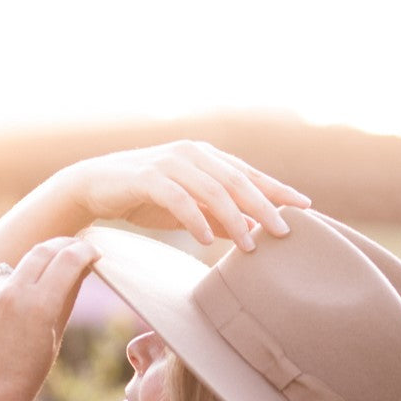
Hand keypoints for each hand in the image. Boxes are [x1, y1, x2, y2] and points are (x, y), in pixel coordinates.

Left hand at [0, 237, 100, 400]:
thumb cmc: (24, 378)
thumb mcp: (53, 338)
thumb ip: (67, 298)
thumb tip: (80, 268)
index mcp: (39, 306)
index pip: (68, 259)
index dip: (84, 251)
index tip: (91, 251)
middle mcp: (10, 292)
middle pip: (42, 250)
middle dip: (62, 246)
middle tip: (73, 249)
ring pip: (16, 271)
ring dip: (28, 279)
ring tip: (22, 320)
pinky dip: (2, 295)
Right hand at [53, 140, 310, 252]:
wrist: (94, 186)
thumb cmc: (145, 196)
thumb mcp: (189, 207)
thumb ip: (219, 214)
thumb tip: (252, 232)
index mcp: (207, 157)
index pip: (250, 174)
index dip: (278, 190)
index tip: (306, 208)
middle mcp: (193, 153)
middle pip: (238, 180)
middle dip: (264, 207)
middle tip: (284, 232)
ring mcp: (170, 163)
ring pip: (212, 190)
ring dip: (234, 219)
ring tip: (248, 246)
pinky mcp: (148, 177)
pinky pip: (178, 199)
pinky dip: (195, 219)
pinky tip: (207, 240)